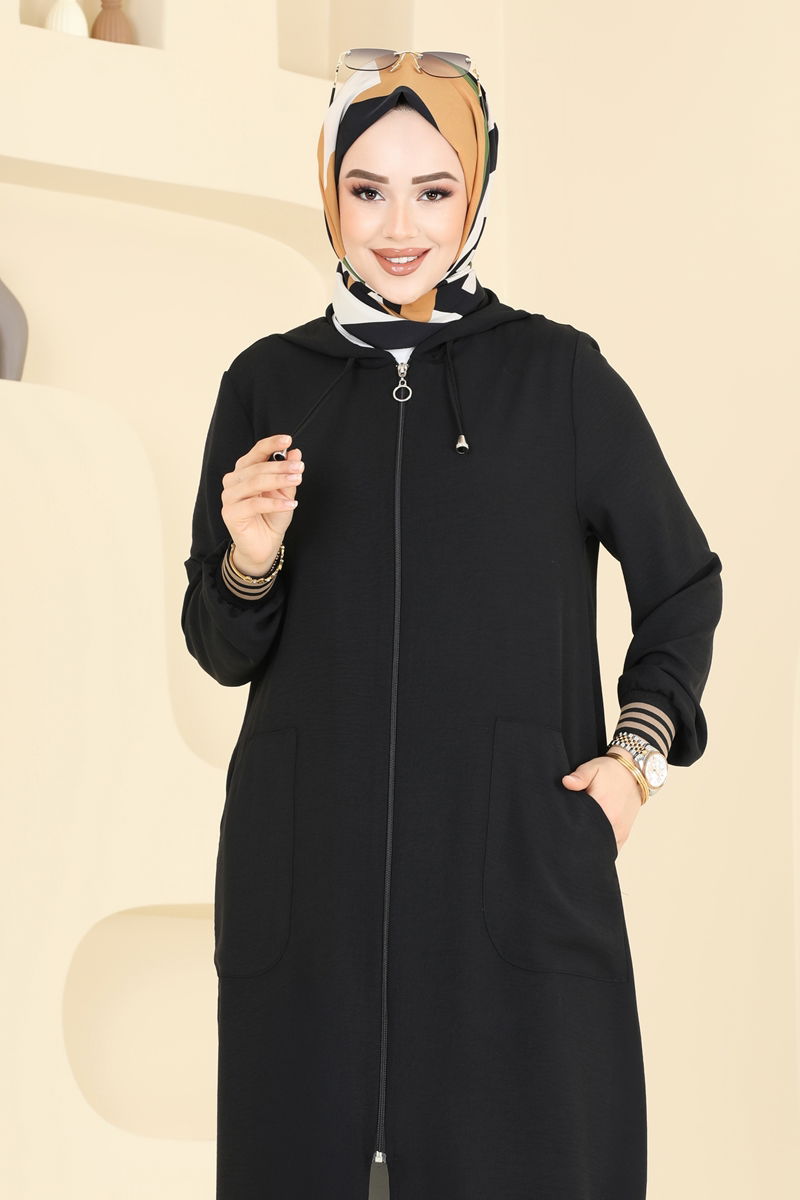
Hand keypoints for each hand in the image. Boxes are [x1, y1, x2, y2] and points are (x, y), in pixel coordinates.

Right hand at [220, 435, 303, 572]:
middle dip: (280, 466)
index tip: (288, 440)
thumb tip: (295, 452)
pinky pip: (254, 504)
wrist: (264, 545)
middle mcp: (233, 481)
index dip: (271, 444)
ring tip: (297, 480)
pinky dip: (274, 503)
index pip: (256, 452)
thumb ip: (287, 474)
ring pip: (254, 482)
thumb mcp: (284, 493)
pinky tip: (291, 504)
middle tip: (299, 467)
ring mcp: (229, 497)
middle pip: (257, 467)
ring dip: (278, 480)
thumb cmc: (271, 517)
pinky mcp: (230, 513)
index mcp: (244, 472)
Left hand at [561, 748, 642, 849]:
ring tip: (576, 843)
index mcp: (603, 807)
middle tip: (564, 839)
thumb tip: (566, 782)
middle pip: (590, 842)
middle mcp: (613, 824)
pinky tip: (589, 846)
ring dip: (589, 848)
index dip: (569, 831)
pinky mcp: (623, 836)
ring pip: (601, 849)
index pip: (581, 828)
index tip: (560, 832)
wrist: (634, 775)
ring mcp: (619, 832)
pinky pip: (610, 850)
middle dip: (577, 843)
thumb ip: (580, 776)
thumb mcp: (594, 768)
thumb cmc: (611, 771)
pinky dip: (599, 850)